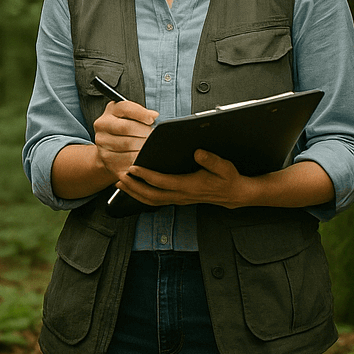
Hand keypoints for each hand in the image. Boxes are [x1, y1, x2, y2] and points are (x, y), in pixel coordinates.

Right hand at [93, 99, 158, 178]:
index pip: (125, 108)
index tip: (152, 119)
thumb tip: (153, 115)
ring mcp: (103, 143)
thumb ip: (141, 114)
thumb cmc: (124, 131)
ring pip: (128, 145)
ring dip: (142, 146)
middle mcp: (103, 125)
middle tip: (152, 136)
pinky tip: (141, 156)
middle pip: (127, 127)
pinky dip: (138, 159)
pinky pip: (127, 160)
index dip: (141, 113)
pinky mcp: (107, 159)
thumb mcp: (131, 117)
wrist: (108, 149)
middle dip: (144, 132)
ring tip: (148, 146)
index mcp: (111, 111)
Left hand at [116, 149, 255, 209]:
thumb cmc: (228, 179)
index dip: (146, 175)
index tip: (133, 167)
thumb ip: (211, 160)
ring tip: (120, 184)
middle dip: (133, 187)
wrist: (234, 194)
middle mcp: (181, 195)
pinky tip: (134, 189)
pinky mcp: (178, 199)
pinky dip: (142, 196)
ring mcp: (178, 199)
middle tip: (119, 177)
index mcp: (189, 186)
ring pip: (151, 200)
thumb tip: (198, 153)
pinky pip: (156, 201)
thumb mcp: (224, 167)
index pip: (162, 182)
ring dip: (134, 193)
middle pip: (151, 195)